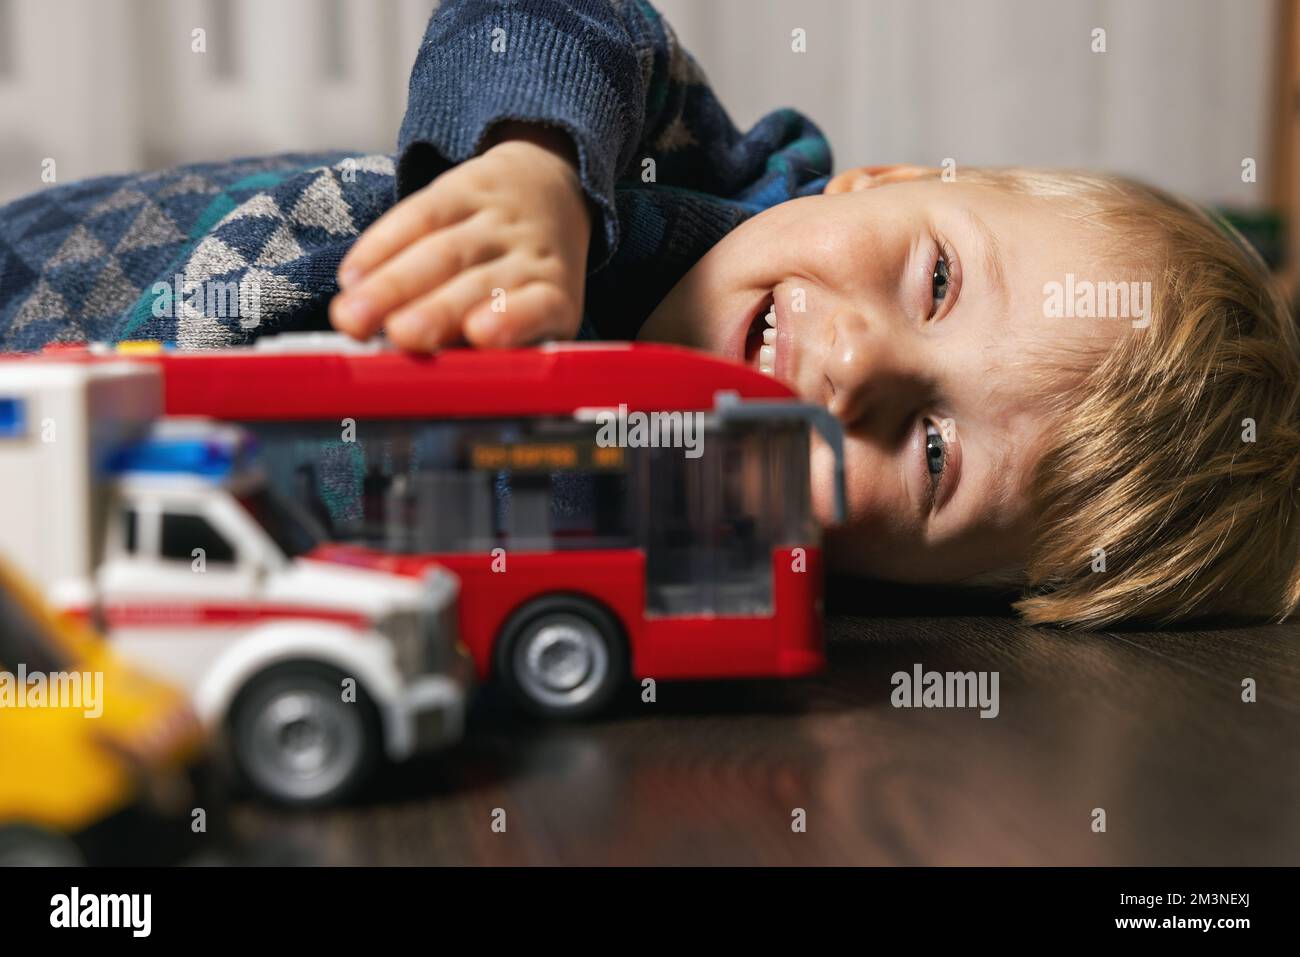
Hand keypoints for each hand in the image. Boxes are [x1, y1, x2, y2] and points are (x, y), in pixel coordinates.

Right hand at [331, 124, 590, 349]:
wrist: (543, 191)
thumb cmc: (523, 283)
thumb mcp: (533, 318)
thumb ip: (492, 350)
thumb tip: (430, 385)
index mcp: (555, 296)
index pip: (541, 306)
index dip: (514, 317)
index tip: (483, 333)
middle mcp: (532, 253)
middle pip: (481, 282)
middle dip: (438, 310)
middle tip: (402, 335)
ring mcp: (497, 218)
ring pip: (443, 250)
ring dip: (393, 285)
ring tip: (354, 317)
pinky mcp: (462, 187)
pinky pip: (418, 214)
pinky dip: (380, 246)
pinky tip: (353, 277)